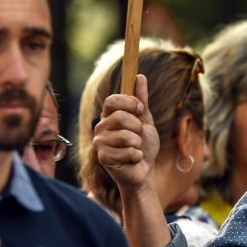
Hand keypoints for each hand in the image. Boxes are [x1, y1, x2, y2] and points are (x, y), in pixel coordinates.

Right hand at [93, 74, 159, 192]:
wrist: (144, 169)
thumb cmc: (144, 145)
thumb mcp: (145, 120)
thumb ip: (141, 100)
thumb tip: (140, 77)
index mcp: (110, 116)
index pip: (112, 100)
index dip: (129, 103)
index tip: (140, 110)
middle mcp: (101, 127)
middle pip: (119, 117)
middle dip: (137, 127)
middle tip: (138, 135)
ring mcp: (100, 143)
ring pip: (125, 135)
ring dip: (138, 143)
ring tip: (136, 149)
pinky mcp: (103, 158)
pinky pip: (127, 151)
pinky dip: (136, 156)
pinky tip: (133, 159)